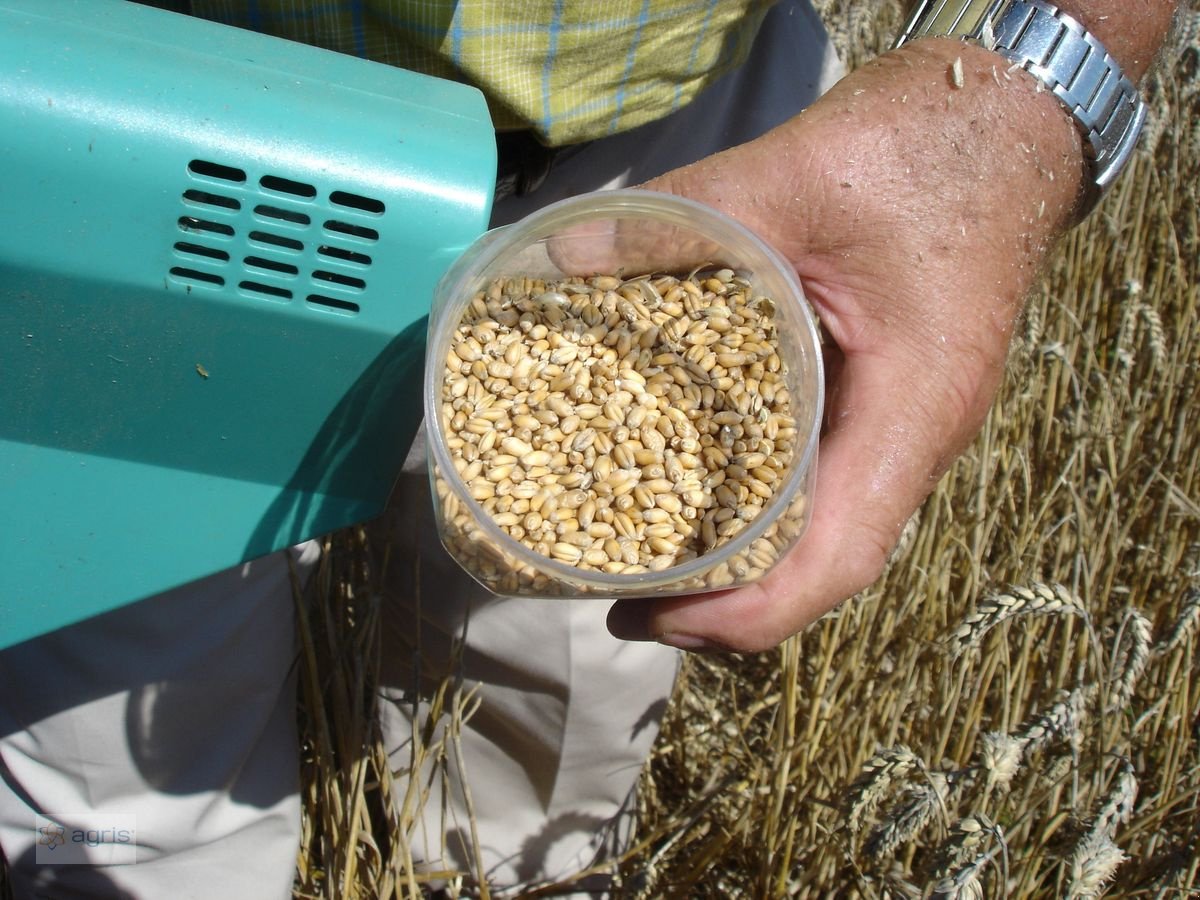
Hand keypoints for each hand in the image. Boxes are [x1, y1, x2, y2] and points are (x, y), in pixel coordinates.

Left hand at [606, 38, 1086, 651]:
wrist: (1013, 122)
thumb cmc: (931, 148)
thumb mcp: (794, 174)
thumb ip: (677, 214)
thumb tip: (558, 253)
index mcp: (911, 407)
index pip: (838, 558)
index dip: (749, 613)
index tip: (659, 620)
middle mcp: (911, 436)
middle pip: (820, 563)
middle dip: (725, 602)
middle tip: (621, 598)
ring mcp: (898, 422)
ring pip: (821, 530)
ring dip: (740, 562)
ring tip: (645, 563)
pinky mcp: (878, 398)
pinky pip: (820, 479)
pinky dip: (757, 506)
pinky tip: (692, 490)